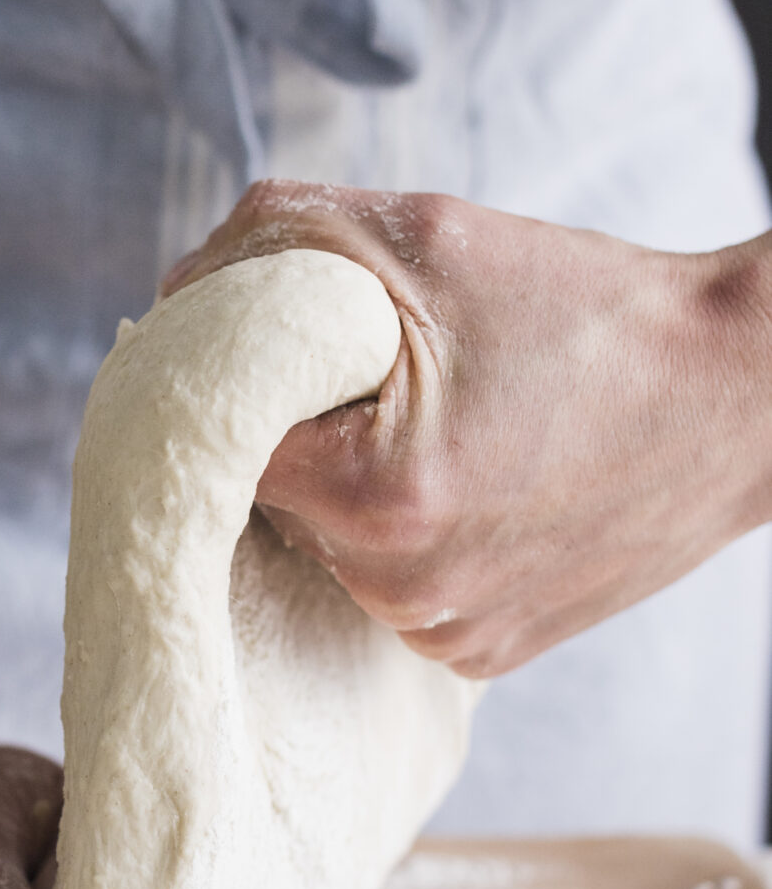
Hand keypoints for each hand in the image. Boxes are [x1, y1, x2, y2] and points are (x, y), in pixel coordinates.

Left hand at [164, 181, 771, 678]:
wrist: (740, 396)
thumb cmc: (588, 308)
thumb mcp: (425, 235)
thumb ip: (273, 245)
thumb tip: (174, 296)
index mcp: (377, 494)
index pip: (211, 444)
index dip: (213, 381)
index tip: (239, 344)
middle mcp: (399, 587)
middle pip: (260, 499)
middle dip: (286, 429)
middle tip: (356, 372)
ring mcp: (439, 633)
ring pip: (319, 546)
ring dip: (340, 482)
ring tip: (430, 422)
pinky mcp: (477, 653)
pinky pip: (384, 584)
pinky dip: (399, 530)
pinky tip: (464, 477)